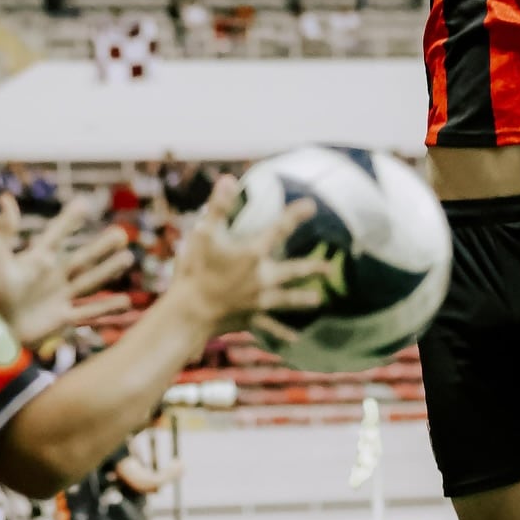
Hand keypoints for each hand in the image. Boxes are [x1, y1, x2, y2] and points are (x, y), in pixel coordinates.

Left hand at [0, 194, 135, 350]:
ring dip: (109, 271)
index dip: (69, 220)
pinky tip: (127, 302)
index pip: (57, 235)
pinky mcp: (61, 319)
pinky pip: (89, 312)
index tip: (83, 204)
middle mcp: (52, 276)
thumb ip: (5, 230)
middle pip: (82, 258)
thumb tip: (6, 198)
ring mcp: (59, 297)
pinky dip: (108, 307)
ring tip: (128, 258)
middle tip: (120, 233)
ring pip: (90, 281)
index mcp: (36, 259)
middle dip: (102, 246)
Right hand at [168, 175, 321, 342]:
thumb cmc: (195, 270)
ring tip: (318, 299)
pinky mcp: (250, 318)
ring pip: (287, 299)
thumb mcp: (203, 233)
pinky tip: (294, 340)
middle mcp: (261, 277)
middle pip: (292, 271)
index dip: (295, 216)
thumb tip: (229, 179)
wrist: (189, 312)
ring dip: (302, 299)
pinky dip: (281, 333)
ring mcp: (258, 300)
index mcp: (253, 254)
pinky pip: (269, 326)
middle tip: (329, 267)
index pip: (279, 230)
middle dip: (311, 268)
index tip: (311, 206)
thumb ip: (218, 207)